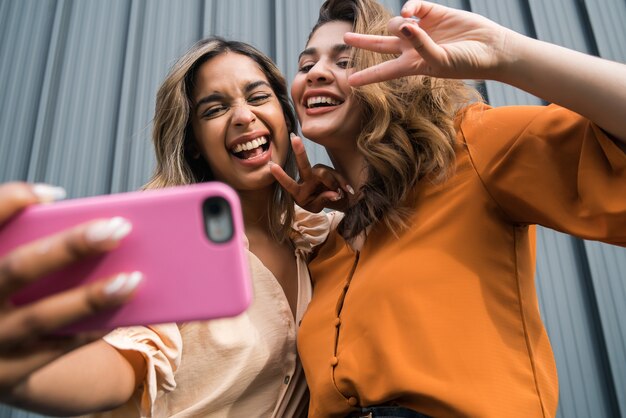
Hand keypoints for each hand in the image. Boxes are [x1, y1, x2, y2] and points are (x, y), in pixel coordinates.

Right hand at [0, 182, 140, 395]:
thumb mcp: (5, 268)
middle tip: (117, 229)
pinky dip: (91, 329)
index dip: (9, 202)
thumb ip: (28, 245)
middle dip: (70, 247)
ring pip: (41, 317)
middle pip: (18, 269)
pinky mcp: (9, 373)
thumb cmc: (8, 295)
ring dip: (91, 297)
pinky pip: (56, 351)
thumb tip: (91, 224)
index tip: (53, 194)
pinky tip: (122, 312)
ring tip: (134, 279)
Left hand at [270, 134, 353, 212]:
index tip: (272, 166)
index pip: (289, 184)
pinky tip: (347, 189)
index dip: (281, 176)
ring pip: (324, 174)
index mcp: (298, 191)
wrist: (329, 200)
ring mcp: (315, 172)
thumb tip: (334, 193)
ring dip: (333, 185)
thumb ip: (323, 200)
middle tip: (294, 138)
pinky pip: (335, 175)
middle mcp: (305, 178)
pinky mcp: (325, 169)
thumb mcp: (317, 208)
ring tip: (339, 195)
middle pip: (303, 165)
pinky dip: (342, 183)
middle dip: (299, 152)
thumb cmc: (318, 203)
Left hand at [345, 0, 511, 85]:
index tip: (350, 83)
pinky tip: (412, 13)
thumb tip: (405, 24)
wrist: (491, 49)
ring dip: (398, 24)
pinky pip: (413, 7)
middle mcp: (413, 48)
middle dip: (363, 41)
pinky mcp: (432, 13)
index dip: (367, 76)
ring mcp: (421, 30)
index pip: (384, 71)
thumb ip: (421, 45)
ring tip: (412, 27)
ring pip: (395, 23)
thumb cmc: (467, 63)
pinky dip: (409, 8)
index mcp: (412, 66)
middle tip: (345, 38)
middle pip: (380, 44)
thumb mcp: (440, 61)